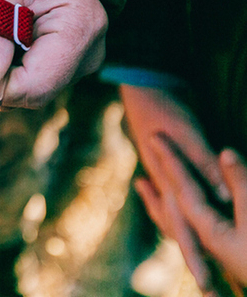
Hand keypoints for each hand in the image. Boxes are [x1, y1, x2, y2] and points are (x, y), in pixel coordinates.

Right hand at [120, 85, 229, 292]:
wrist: (141, 88)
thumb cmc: (166, 108)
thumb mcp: (190, 135)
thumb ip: (204, 164)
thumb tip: (224, 196)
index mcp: (169, 183)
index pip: (185, 229)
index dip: (196, 258)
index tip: (208, 285)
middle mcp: (164, 186)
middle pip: (179, 230)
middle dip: (194, 259)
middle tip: (209, 290)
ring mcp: (162, 179)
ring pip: (174, 218)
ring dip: (185, 240)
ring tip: (197, 264)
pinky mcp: (165, 171)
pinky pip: (169, 201)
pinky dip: (170, 213)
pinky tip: (175, 216)